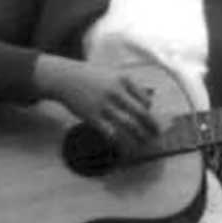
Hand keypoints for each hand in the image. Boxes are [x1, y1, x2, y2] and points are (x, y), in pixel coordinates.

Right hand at [44, 60, 159, 151]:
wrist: (64, 77)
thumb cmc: (91, 76)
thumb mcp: (112, 74)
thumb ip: (131, 86)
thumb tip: (151, 98)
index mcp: (124, 80)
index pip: (146, 100)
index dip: (151, 112)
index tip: (150, 121)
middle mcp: (116, 92)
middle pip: (142, 113)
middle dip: (152, 126)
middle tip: (157, 135)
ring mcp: (104, 105)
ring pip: (129, 125)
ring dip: (139, 136)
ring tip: (143, 144)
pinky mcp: (92, 116)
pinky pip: (111, 133)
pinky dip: (119, 142)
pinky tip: (123, 148)